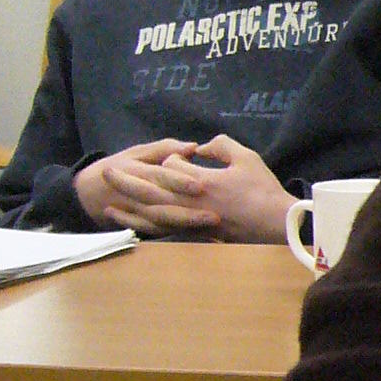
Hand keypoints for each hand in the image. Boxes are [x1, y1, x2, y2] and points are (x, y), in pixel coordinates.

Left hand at [71, 133, 295, 240]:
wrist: (276, 225)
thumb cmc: (263, 190)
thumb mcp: (247, 158)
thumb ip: (221, 146)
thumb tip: (203, 146)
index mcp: (201, 181)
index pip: (170, 167)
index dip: (170, 160)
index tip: (182, 157)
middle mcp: (190, 203)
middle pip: (150, 191)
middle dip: (126, 181)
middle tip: (105, 173)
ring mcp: (191, 222)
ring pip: (151, 215)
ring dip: (129, 209)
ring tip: (108, 205)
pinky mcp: (195, 235)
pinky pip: (164, 233)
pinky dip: (145, 229)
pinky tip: (133, 227)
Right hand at [73, 138, 220, 235]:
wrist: (88, 192)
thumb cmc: (120, 166)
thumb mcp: (137, 152)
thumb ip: (165, 148)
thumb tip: (194, 146)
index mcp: (135, 171)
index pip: (158, 177)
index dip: (178, 181)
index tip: (201, 186)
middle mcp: (135, 195)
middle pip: (162, 205)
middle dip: (188, 212)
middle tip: (215, 215)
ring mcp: (136, 214)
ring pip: (161, 223)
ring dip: (186, 227)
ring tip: (212, 228)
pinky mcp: (140, 226)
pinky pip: (159, 233)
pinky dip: (178, 235)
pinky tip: (202, 237)